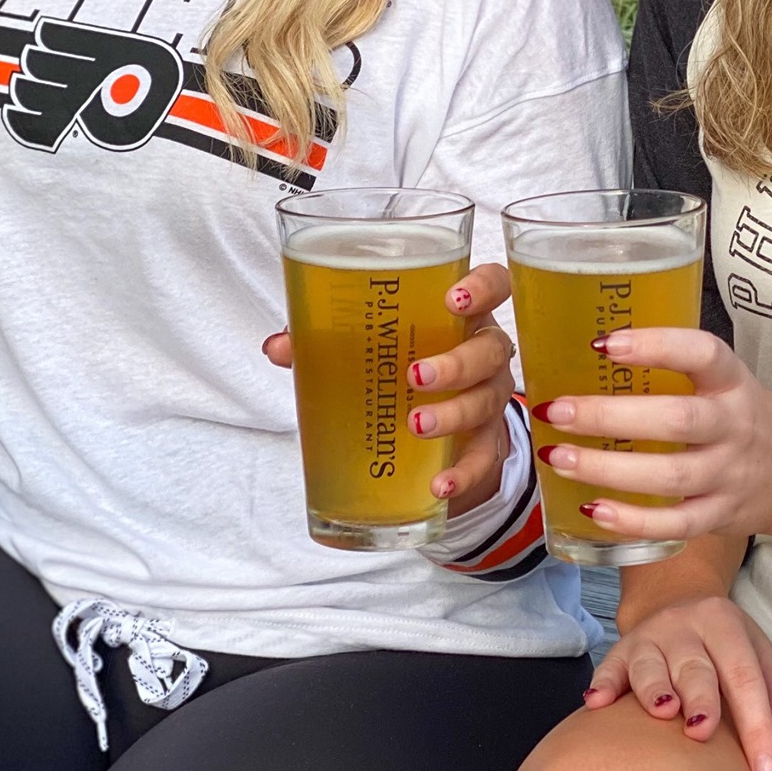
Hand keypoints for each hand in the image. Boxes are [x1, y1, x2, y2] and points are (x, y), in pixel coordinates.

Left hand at [263, 262, 517, 516]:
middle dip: (457, 362)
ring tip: (415, 424)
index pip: (493, 284)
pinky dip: (463, 474)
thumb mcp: (374, 347)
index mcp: (462, 315)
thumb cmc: (404, 363)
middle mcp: (485, 352)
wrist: (437, 428)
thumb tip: (278, 346)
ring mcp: (491, 397)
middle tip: (416, 375)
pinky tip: (440, 486)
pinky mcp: (487, 442)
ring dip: (452, 413)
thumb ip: (328, 339)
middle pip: (491, 348)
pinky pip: (484, 459)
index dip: (481, 287)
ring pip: (486, 401)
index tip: (453, 299)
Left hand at [536, 328, 771, 547]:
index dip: (655, 345)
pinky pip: (675, 525)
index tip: (603, 343)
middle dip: (609, 416)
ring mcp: (729, 475)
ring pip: (669, 477)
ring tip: (557, 458)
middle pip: (676, 421)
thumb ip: (672, 368)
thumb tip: (586, 351)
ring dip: (607, 468)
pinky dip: (632, 521)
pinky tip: (592, 509)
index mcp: (733, 382)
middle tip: (556, 409)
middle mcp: (734, 426)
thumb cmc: (741, 416)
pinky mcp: (720, 516)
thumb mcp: (723, 381)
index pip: (703, 353)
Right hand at [584, 591, 771, 770]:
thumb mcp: (760, 658)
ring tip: (664, 712)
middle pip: (697, 667)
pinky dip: (605, 684)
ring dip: (655, 689)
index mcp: (727, 625)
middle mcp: (686, 625)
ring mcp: (650, 637)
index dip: (758, 726)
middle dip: (703, 701)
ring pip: (651, 665)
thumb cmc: (727, 649)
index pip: (747, 678)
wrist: (678, 604)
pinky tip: (597, 702)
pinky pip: (610, 668)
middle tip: (704, 735)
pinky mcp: (620, 651)